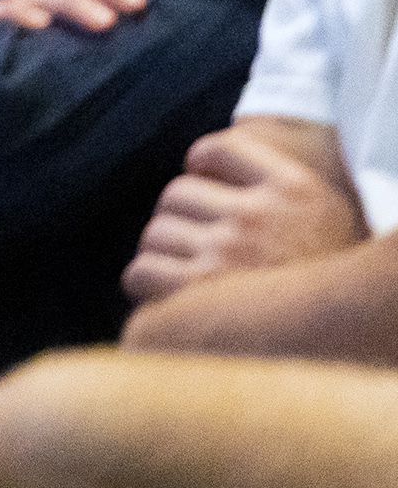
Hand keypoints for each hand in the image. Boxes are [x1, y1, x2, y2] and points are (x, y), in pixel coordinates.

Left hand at [125, 127, 369, 304]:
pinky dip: (147, 284)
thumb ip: (269, 185)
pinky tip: (171, 295)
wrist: (346, 337)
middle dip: (182, 220)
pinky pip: (141, 271)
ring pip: (155, 234)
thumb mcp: (321, 218)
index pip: (216, 150)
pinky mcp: (200, 291)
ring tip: (195, 278)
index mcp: (296, 190)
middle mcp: (261, 216)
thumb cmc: (324, 284)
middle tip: (204, 249)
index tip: (209, 190)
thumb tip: (199, 164)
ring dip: (165, 255)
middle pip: (176, 194)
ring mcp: (230, 251)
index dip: (202, 169)